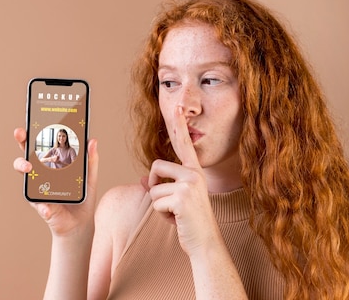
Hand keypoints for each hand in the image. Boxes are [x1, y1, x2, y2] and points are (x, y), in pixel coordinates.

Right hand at [13, 128, 98, 236]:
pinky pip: (39, 205)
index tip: (31, 121)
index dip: (34, 132)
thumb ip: (91, 160)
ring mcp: (38, 189)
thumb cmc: (83, 197)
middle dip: (21, 142)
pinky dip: (43, 208)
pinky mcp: (41, 206)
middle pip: (27, 154)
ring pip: (25, 175)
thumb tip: (93, 140)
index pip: (41, 145)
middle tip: (21, 134)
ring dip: (23, 167)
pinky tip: (47, 209)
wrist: (81, 223)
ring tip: (28, 167)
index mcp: (52, 164)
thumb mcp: (90, 177)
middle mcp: (41, 174)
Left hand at [146, 107, 221, 256]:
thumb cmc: (189, 222)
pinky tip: (176, 220)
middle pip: (155, 167)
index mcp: (194, 172)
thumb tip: (143, 180)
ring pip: (153, 189)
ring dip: (158, 205)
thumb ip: (160, 186)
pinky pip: (155, 202)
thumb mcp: (174, 201)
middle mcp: (194, 174)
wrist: (204, 242)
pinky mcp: (182, 198)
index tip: (178, 106)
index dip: (179, 125)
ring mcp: (189, 185)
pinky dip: (161, 214)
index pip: (183, 145)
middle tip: (169, 204)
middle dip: (154, 187)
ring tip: (176, 214)